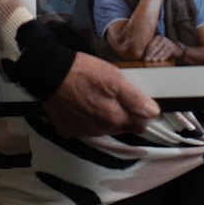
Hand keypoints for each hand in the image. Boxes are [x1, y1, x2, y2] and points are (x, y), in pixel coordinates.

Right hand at [41, 51, 160, 138]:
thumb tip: (153, 112)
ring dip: (104, 117)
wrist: (50, 73)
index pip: (138, 125)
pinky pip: (83, 128)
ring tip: (97, 97)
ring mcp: (82, 132)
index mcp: (114, 118)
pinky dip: (85, 119)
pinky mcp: (67, 130)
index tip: (137, 101)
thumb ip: (134, 97)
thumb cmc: (83, 72)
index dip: (141, 113)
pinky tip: (81, 104)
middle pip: (120, 127)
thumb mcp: (113, 77)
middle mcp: (100, 130)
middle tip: (115, 94)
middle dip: (122, 115)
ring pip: (103, 128)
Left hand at [143, 34, 181, 61]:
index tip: (144, 57)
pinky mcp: (173, 48)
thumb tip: (143, 56)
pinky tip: (161, 60)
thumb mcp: (158, 46)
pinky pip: (167, 53)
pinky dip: (164, 56)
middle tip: (146, 59)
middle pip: (156, 47)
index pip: (151, 45)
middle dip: (150, 54)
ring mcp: (169, 43)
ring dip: (157, 56)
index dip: (147, 51)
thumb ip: (152, 49)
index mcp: (158, 37)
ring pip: (161, 50)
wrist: (176, 49)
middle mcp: (163, 39)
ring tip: (153, 60)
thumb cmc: (164, 48)